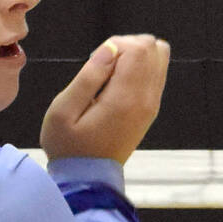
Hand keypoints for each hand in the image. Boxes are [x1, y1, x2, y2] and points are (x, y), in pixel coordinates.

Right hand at [41, 34, 170, 163]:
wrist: (87, 177)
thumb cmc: (68, 145)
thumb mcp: (63, 109)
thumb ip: (89, 76)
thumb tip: (111, 49)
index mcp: (125, 99)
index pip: (140, 49)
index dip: (117, 44)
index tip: (95, 61)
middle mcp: (146, 101)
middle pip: (154, 50)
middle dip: (128, 46)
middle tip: (101, 66)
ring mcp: (152, 106)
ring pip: (159, 60)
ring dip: (135, 56)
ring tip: (108, 73)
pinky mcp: (150, 110)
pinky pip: (156, 75)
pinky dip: (139, 69)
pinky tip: (116, 81)